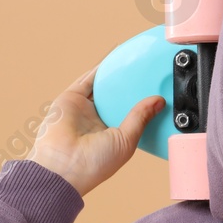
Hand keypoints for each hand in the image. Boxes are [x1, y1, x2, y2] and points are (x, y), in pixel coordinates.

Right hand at [27, 64, 164, 196]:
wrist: (63, 165)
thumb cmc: (94, 164)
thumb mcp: (126, 140)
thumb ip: (141, 118)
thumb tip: (159, 101)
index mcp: (111, 135)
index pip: (129, 115)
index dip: (142, 104)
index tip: (159, 92)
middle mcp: (97, 122)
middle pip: (115, 98)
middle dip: (129, 87)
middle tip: (148, 73)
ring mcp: (83, 109)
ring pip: (101, 86)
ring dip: (114, 73)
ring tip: (132, 58)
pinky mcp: (71, 98)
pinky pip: (88, 79)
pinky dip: (100, 68)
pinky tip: (114, 56)